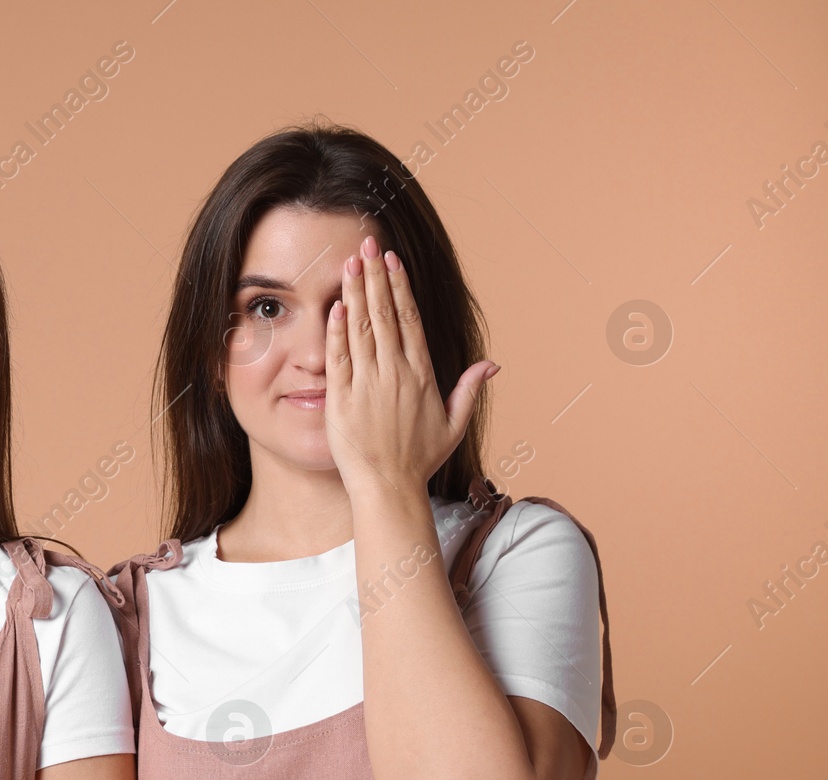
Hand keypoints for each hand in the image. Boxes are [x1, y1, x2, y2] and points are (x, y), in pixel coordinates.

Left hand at [324, 233, 496, 501]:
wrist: (387, 486)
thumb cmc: (418, 459)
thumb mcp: (452, 424)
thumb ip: (469, 390)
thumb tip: (492, 364)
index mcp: (421, 374)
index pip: (410, 319)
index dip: (399, 286)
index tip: (392, 260)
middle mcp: (395, 372)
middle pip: (384, 313)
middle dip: (375, 276)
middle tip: (367, 245)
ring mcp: (368, 383)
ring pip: (361, 328)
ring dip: (355, 292)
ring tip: (350, 263)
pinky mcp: (342, 397)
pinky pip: (339, 356)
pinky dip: (337, 329)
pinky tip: (336, 304)